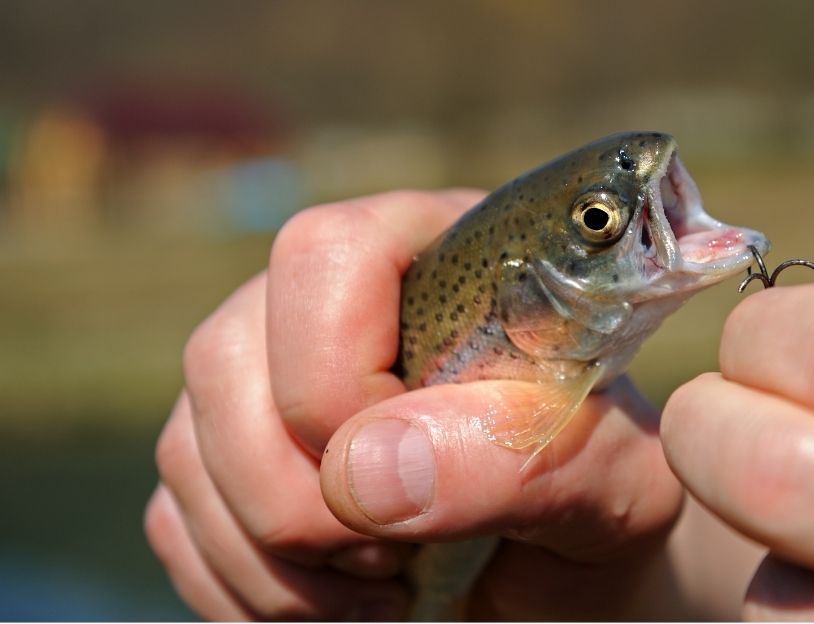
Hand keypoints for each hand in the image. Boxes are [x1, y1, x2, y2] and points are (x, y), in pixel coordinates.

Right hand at [145, 190, 714, 619]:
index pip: (326, 254)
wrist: (581, 557)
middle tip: (398, 554)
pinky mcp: (236, 452)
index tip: (411, 472)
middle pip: (224, 354)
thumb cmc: (607, 491)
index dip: (339, 375)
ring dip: (276, 559)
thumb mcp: (607, 475)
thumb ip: (511, 454)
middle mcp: (339, 298)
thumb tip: (365, 471)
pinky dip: (244, 585)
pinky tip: (337, 598)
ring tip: (386, 584)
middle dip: (296, 495)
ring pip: (188, 445)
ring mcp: (274, 371)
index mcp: (442, 254)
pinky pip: (175, 514)